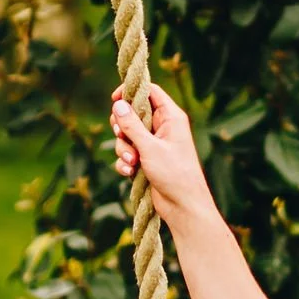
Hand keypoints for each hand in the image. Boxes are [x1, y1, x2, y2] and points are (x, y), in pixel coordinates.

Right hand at [109, 84, 214, 228]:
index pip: (150, 92)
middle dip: (122, 127)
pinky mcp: (147, 159)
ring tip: (131, 161)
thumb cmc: (174, 173)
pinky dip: (125, 161)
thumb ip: (132, 125)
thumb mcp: (150, 147)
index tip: (114, 99)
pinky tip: (129, 172)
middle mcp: (162, 127)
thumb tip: (118, 104)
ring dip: (123, 148)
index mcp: (171, 117)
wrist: (183, 206)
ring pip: (127, 136)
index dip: (131, 92)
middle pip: (133, 113)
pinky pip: (128, 153)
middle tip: (121, 135)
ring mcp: (154, 144)